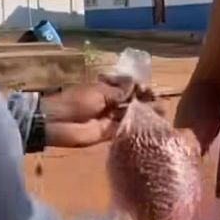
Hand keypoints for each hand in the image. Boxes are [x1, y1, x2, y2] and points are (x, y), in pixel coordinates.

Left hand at [44, 80, 161, 148]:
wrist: (57, 123)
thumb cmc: (75, 102)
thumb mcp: (98, 93)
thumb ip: (119, 92)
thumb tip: (135, 85)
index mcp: (106, 88)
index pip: (128, 87)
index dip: (139, 88)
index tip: (147, 89)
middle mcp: (111, 102)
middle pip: (132, 101)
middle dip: (145, 101)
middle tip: (158, 103)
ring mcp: (110, 118)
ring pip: (131, 115)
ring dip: (145, 114)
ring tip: (161, 114)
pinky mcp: (109, 133)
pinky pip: (125, 129)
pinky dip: (137, 127)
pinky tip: (151, 126)